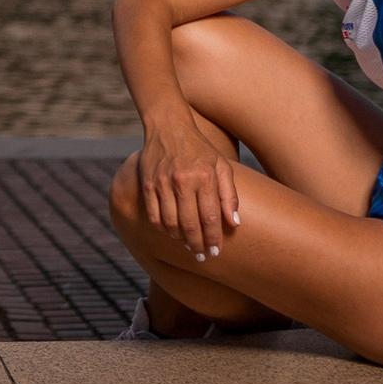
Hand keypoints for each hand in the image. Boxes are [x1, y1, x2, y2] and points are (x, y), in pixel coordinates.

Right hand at [136, 130, 241, 260]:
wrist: (169, 126)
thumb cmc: (200, 148)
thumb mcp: (222, 166)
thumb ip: (229, 195)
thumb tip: (235, 224)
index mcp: (205, 177)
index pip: (210, 217)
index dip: (213, 238)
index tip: (216, 252)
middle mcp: (183, 180)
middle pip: (190, 224)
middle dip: (197, 245)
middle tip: (201, 257)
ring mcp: (163, 182)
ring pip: (170, 223)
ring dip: (180, 239)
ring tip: (188, 245)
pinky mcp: (148, 184)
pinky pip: (154, 215)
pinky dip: (163, 228)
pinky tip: (172, 232)